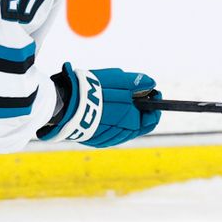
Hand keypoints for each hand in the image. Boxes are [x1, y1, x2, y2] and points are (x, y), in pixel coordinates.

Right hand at [38, 63, 161, 147]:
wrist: (68, 104)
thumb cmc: (96, 91)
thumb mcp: (121, 80)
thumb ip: (139, 82)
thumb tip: (152, 83)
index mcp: (132, 123)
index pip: (152, 119)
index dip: (153, 104)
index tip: (152, 92)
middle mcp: (121, 136)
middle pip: (137, 124)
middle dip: (137, 109)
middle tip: (133, 93)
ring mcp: (106, 139)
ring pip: (122, 128)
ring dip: (122, 115)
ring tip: (114, 98)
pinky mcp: (93, 140)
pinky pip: (107, 131)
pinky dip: (109, 121)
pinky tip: (102, 109)